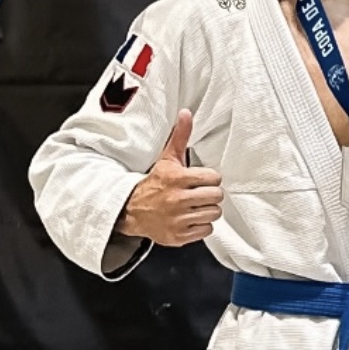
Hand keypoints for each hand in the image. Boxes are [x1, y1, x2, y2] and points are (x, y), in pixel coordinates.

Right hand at [116, 112, 223, 248]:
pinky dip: (201, 225)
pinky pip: (206, 230)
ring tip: (195, 205)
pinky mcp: (178, 236)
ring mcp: (178, 220)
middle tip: (200, 193)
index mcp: (177, 178)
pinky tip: (190, 218)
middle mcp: (177, 200)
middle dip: (211, 194)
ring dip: (207, 210)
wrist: (132, 211)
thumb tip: (186, 113)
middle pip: (216, 196)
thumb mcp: (167, 159)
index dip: (210, 179)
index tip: (202, 180)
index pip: (214, 178)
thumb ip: (180, 136)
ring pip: (213, 214)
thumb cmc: (155, 183)